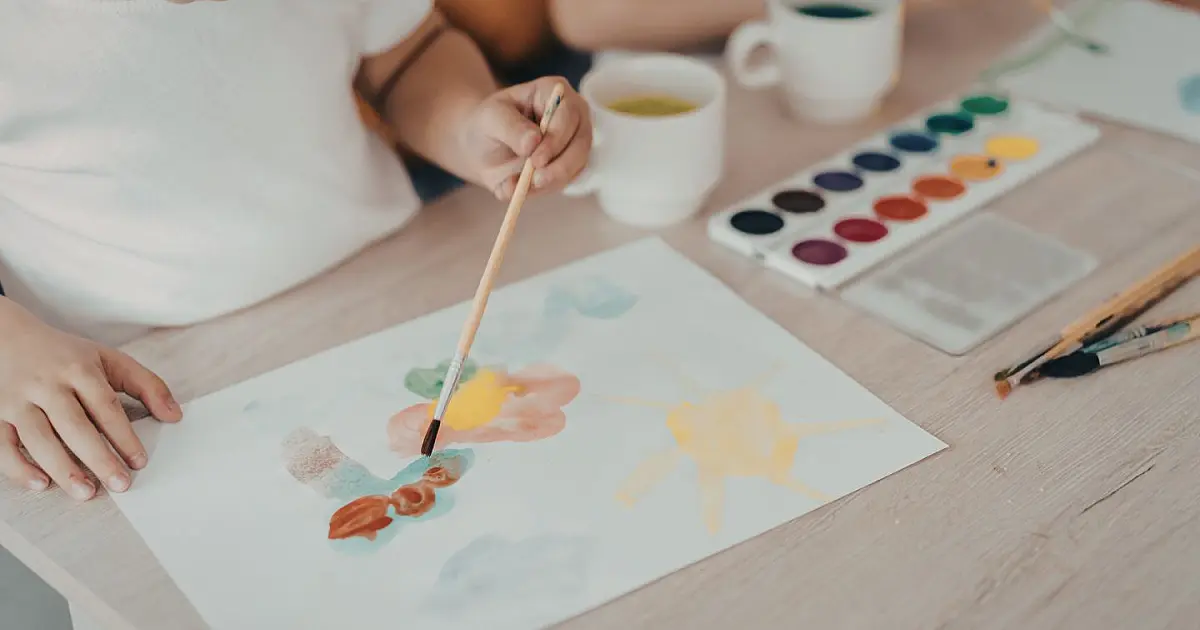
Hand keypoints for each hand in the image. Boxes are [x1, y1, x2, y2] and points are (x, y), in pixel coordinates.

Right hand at [0, 300, 181, 499]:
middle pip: (74, 425)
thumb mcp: (109, 359)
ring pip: (38, 437)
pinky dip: (19, 466)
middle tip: (121, 485)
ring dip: (62, 467)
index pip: (105, 406)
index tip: (139, 461)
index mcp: (79, 369)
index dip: (124, 436)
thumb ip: (146, 385)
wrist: (6, 337)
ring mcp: (17, 399)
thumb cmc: (65, 355)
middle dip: (99, 457)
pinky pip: (3, 444)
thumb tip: (175, 416)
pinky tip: (41, 484)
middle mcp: (47, 384)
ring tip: (87, 491)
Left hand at [460, 76, 591, 199]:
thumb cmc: (488, 123)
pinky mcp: (570, 165)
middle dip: (560, 165)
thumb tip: (533, 141)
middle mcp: (572, 115)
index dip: (556, 138)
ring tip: (524, 188)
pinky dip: (546, 189)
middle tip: (536, 180)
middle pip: (581, 141)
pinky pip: (567, 180)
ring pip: (578, 164)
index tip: (535, 159)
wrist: (483, 146)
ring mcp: (574, 141)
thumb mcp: (490, 118)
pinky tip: (523, 190)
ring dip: (554, 180)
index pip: (568, 113)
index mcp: (554, 92)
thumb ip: (510, 127)